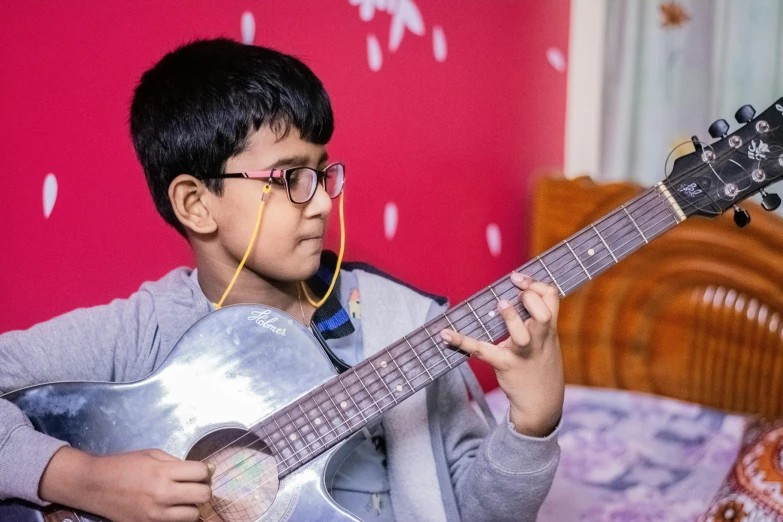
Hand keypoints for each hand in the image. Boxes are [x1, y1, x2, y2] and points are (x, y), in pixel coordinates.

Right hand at [40, 446, 213, 521]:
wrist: (94, 485)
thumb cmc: (124, 466)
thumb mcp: (152, 454)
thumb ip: (178, 462)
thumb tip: (204, 470)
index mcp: (163, 472)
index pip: (201, 473)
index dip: (204, 471)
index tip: (199, 472)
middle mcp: (162, 494)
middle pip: (203, 495)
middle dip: (203, 489)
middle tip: (195, 486)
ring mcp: (155, 514)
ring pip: (193, 515)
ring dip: (192, 506)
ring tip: (184, 500)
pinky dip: (178, 517)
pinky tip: (171, 509)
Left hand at [440, 273, 563, 436]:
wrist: (542, 403)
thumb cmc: (540, 364)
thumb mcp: (546, 340)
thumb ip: (536, 320)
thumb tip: (514, 294)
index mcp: (548, 329)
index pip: (551, 298)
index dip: (536, 284)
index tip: (518, 278)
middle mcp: (539, 340)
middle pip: (544, 314)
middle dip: (531, 297)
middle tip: (516, 289)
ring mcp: (522, 354)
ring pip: (522, 335)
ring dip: (512, 318)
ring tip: (501, 304)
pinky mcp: (505, 366)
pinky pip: (483, 352)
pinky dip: (462, 342)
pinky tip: (445, 334)